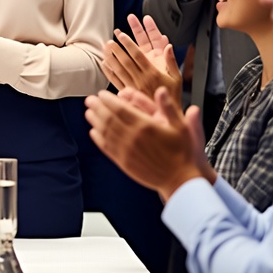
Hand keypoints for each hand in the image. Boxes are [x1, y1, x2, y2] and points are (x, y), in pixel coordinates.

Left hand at [84, 87, 211, 199]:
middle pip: (108, 118)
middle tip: (90, 99)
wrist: (180, 181)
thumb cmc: (183, 153)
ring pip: (105, 132)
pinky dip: (98, 138)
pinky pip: (106, 148)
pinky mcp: (124, 162)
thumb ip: (169, 107)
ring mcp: (126, 150)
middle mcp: (132, 137)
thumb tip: (161, 90)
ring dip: (95, 120)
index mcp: (145, 126)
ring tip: (88, 112)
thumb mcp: (182, 127)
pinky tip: (93, 132)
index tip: (101, 94)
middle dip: (97, 107)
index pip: (120, 108)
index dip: (108, 100)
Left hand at [101, 13, 182, 106]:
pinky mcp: (128, 95)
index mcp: (153, 74)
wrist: (166, 118)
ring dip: (111, 59)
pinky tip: (104, 64)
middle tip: (109, 41)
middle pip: (126, 62)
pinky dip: (109, 72)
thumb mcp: (177, 78)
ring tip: (104, 49)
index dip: (129, 44)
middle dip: (117, 50)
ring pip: (119, 70)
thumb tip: (168, 46)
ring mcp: (133, 87)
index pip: (138, 56)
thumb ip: (172, 62)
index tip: (122, 35)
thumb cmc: (172, 97)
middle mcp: (141, 80)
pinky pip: (116, 81)